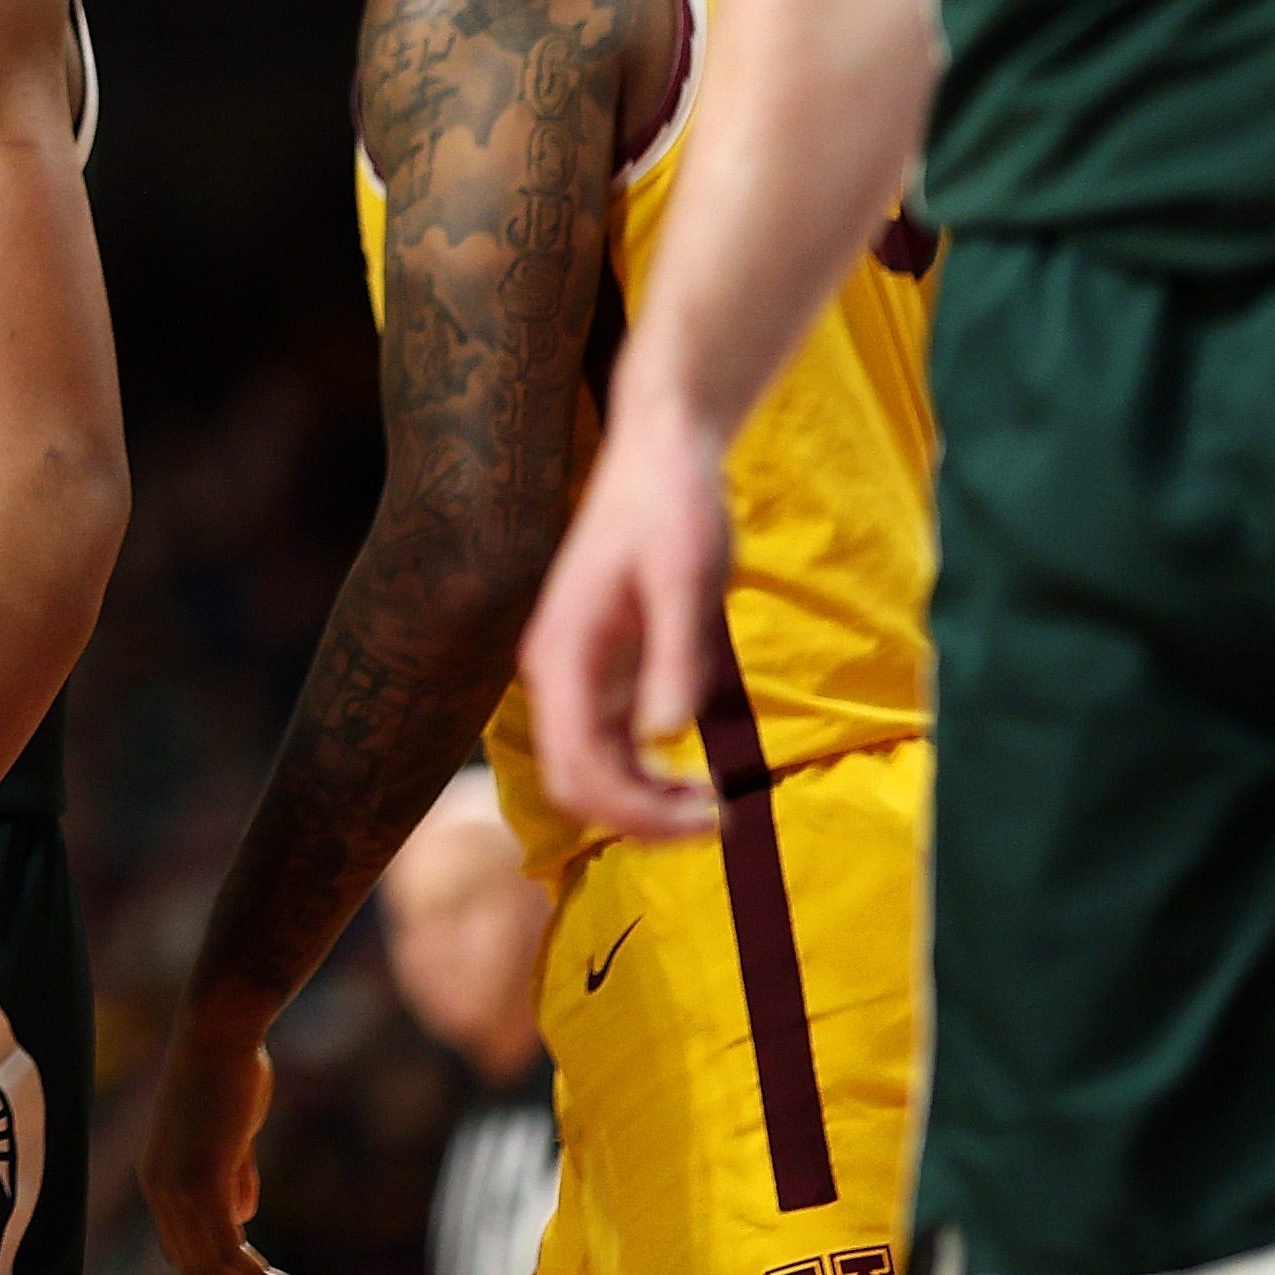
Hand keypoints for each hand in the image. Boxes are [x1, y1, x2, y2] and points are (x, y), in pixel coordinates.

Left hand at [137, 1000, 307, 1274]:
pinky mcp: (201, 1180)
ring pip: (212, 1267)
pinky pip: (228, 1248)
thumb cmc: (229, 1074)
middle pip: (194, 1268)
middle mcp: (160, 1189)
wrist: (220, 1033)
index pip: (182, 1252)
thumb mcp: (229, 1135)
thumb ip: (233, 1175)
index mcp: (160, 1179)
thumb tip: (244, 1216)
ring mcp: (176, 1187)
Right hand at [520, 374, 731, 839]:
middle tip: (719, 819)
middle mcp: (556, 674)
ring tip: (716, 807)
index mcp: (563, 655)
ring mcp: (575, 676)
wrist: (661, 455)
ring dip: (644, 805)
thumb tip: (667, 736)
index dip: (640, 811)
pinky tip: (699, 778)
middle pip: (575, 783)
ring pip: (590, 772)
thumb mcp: (685, 580)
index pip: (581, 767)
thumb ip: (675, 657)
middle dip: (639, 818)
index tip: (713, 818)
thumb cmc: (674, 510)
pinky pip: (610, 748)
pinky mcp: (600, 672)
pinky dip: (648, 778)